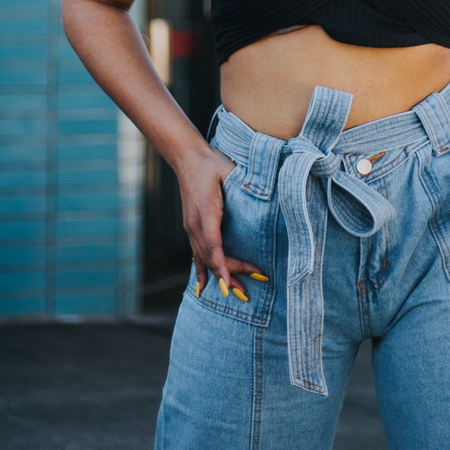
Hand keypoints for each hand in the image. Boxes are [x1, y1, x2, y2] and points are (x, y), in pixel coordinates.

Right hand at [175, 144, 265, 298]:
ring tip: (238, 291)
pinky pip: (196, 254)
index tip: (227, 285)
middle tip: (252, 284)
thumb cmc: (209, 163)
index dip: (220, 266)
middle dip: (229, 274)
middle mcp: (195, 224)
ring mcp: (191, 227)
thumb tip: (263, 193)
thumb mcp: (228, 170)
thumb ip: (244, 183)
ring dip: (219, 276)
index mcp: (205, 212)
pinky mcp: (192, 226)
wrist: (186, 157)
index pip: (212, 245)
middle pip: (210, 257)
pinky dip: (201, 271)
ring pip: (203, 259)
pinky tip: (203, 286)